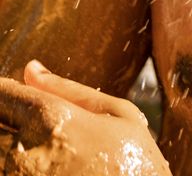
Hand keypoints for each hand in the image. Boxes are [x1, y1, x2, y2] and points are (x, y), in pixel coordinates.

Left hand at [0, 61, 169, 175]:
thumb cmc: (135, 163)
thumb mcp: (117, 115)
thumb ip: (68, 90)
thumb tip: (30, 68)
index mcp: (51, 119)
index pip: (1, 94)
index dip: (6, 92)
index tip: (15, 96)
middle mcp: (25, 153)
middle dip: (8, 118)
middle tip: (36, 127)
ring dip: (11, 146)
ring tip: (47, 152)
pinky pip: (5, 174)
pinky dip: (16, 167)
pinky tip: (44, 169)